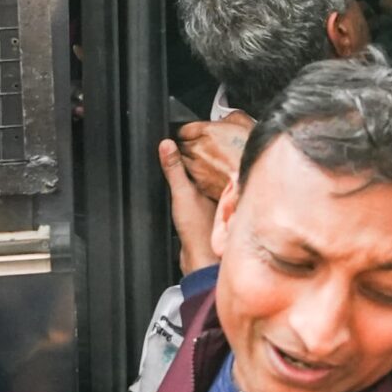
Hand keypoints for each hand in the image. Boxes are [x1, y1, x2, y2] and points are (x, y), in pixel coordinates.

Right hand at [160, 138, 219, 273]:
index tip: (195, 131)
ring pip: (207, 177)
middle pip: (212, 164)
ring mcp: (217, 199)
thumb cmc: (196, 231)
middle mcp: (224, 189)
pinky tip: (186, 182)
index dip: (209, 142)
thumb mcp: (182, 194)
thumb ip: (174, 169)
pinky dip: (194, 182)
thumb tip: (167, 144)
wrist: (198, 260)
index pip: (217, 155)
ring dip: (198, 169)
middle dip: (202, 153)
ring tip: (184, 156)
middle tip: (186, 140)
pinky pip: (201, 188)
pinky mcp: (208, 209)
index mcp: (224, 181)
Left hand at [176, 112, 252, 202]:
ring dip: (193, 161)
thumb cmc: (253, 154)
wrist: (258, 182)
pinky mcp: (200, 185)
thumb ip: (229, 117)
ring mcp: (196, 168)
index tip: (197, 134)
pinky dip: (199, 175)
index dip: (190, 131)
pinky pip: (192, 177)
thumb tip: (225, 118)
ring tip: (209, 162)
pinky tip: (212, 174)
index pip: (182, 129)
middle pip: (181, 145)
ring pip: (185, 162)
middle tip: (205, 147)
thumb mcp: (245, 123)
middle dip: (190, 145)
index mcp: (204, 132)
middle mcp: (196, 150)